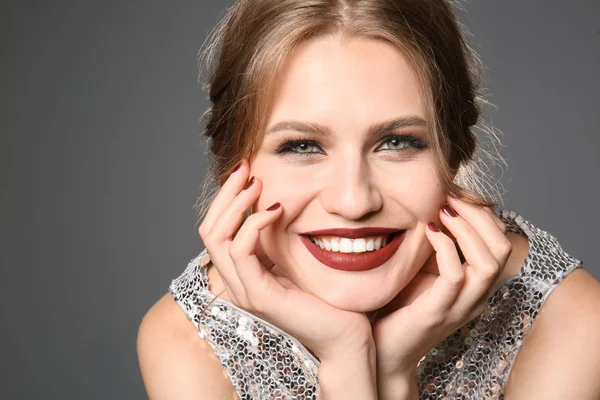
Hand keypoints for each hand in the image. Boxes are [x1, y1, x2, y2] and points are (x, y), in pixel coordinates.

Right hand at [198, 160, 373, 361]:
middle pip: (209, 229)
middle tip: (245, 166)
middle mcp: (238, 281)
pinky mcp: (260, 296)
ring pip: (216, 238)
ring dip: (235, 204)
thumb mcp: (300, 259)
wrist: (347, 337)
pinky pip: (240, 252)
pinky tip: (277, 209)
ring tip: (257, 183)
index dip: (228, 197)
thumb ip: (282, 239)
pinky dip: (252, 225)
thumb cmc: (330, 298)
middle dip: (225, 193)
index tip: (248, 169)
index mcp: (245, 272)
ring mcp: (245, 290)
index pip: (217, 229)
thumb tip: (279, 203)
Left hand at [371, 195, 511, 385]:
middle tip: (450, 195)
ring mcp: (459, 306)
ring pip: (488, 261)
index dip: (481, 212)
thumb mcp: (422, 269)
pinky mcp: (437, 312)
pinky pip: (455, 275)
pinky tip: (430, 232)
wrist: (385, 351)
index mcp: (476, 285)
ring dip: (467, 228)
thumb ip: (434, 246)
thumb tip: (431, 205)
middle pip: (502, 247)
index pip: (498, 240)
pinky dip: (446, 248)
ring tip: (443, 209)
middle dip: (479, 214)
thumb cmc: (399, 307)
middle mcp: (475, 296)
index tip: (455, 192)